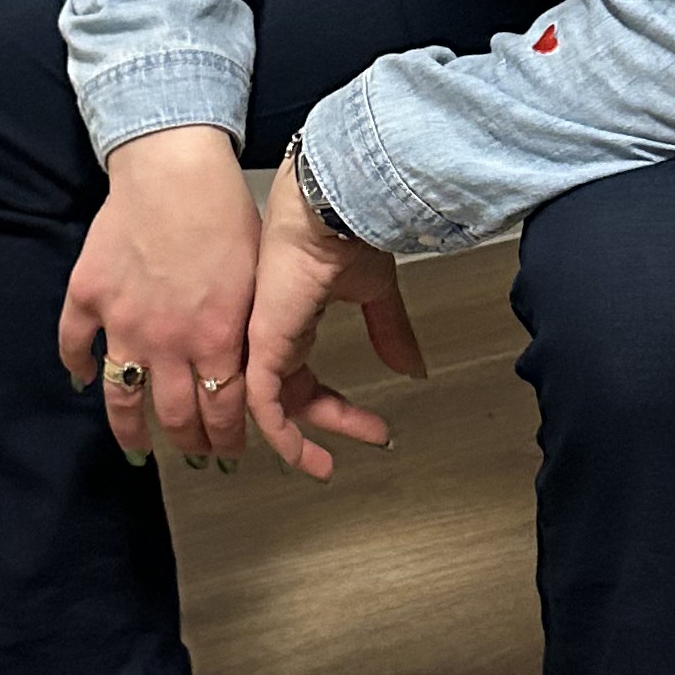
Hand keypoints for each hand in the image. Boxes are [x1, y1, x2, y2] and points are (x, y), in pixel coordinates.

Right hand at [57, 128, 260, 469]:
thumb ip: (250, 329)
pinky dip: (77, 367)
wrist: (175, 170)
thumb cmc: (223, 211)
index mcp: (217, 338)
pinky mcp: (90, 295)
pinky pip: (75, 345)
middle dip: (190, 444)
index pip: (223, 411)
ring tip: (137, 449)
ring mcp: (123, 322)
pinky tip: (82, 382)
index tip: (229, 450)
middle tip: (195, 454)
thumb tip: (253, 366)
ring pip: (122, 398)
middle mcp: (168, 342)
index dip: (227, 439)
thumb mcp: (257, 279)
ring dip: (131, 432)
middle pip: (176, 416)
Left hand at [246, 148, 429, 482]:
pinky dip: (280, 434)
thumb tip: (412, 366)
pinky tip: (299, 453)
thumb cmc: (345, 228)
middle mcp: (273, 334)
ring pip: (271, 408)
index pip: (307, 378)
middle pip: (290, 397)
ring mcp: (263, 341)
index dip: (336, 409)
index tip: (371, 427)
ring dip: (297, 442)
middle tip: (358, 443)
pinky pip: (262, 403)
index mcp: (295, 320)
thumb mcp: (374, 292)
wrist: (332, 207)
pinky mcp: (262, 346)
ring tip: (319, 467)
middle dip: (327, 426)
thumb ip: (389, 331)